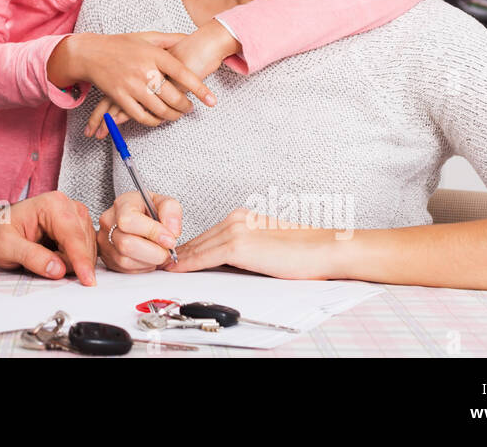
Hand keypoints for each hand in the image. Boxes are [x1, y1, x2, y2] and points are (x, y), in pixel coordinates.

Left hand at [0, 191, 97, 285]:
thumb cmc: (0, 232)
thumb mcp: (5, 247)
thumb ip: (31, 257)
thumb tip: (58, 269)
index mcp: (51, 204)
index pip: (72, 235)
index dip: (81, 260)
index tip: (87, 280)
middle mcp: (68, 206)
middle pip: (82, 243)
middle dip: (67, 262)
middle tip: (37, 262)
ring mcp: (76, 216)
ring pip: (86, 249)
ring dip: (68, 262)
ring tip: (43, 257)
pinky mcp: (80, 227)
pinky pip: (86, 250)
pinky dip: (72, 260)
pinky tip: (55, 257)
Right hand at [50, 32, 215, 133]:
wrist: (90, 52)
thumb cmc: (121, 44)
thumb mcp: (147, 36)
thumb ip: (170, 39)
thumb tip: (190, 36)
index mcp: (154, 54)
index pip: (183, 74)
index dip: (199, 89)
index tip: (212, 100)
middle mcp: (144, 70)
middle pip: (173, 96)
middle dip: (185, 106)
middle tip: (190, 108)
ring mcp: (131, 85)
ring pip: (158, 109)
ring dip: (171, 115)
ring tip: (177, 114)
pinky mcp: (119, 97)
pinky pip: (140, 116)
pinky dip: (152, 121)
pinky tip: (158, 120)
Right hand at [97, 191, 182, 272]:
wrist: (139, 219)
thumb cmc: (150, 210)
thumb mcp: (164, 203)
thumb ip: (171, 211)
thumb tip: (172, 231)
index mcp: (122, 204)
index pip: (129, 220)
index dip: (152, 232)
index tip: (170, 239)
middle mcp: (109, 223)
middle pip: (126, 244)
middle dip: (154, 251)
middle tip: (168, 249)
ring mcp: (105, 242)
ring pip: (126, 260)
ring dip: (150, 261)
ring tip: (159, 251)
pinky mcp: (109, 259)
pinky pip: (127, 270)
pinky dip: (144, 267)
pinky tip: (149, 256)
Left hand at [165, 208, 340, 279]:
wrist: (324, 249)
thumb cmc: (304, 251)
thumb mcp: (266, 245)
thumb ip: (244, 248)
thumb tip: (227, 262)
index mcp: (243, 217)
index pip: (208, 234)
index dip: (190, 247)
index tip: (176, 256)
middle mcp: (237, 219)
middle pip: (200, 239)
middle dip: (181, 253)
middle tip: (163, 262)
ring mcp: (236, 230)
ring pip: (199, 247)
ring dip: (181, 258)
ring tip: (165, 267)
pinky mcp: (238, 246)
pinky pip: (205, 256)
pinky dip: (188, 263)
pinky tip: (178, 268)